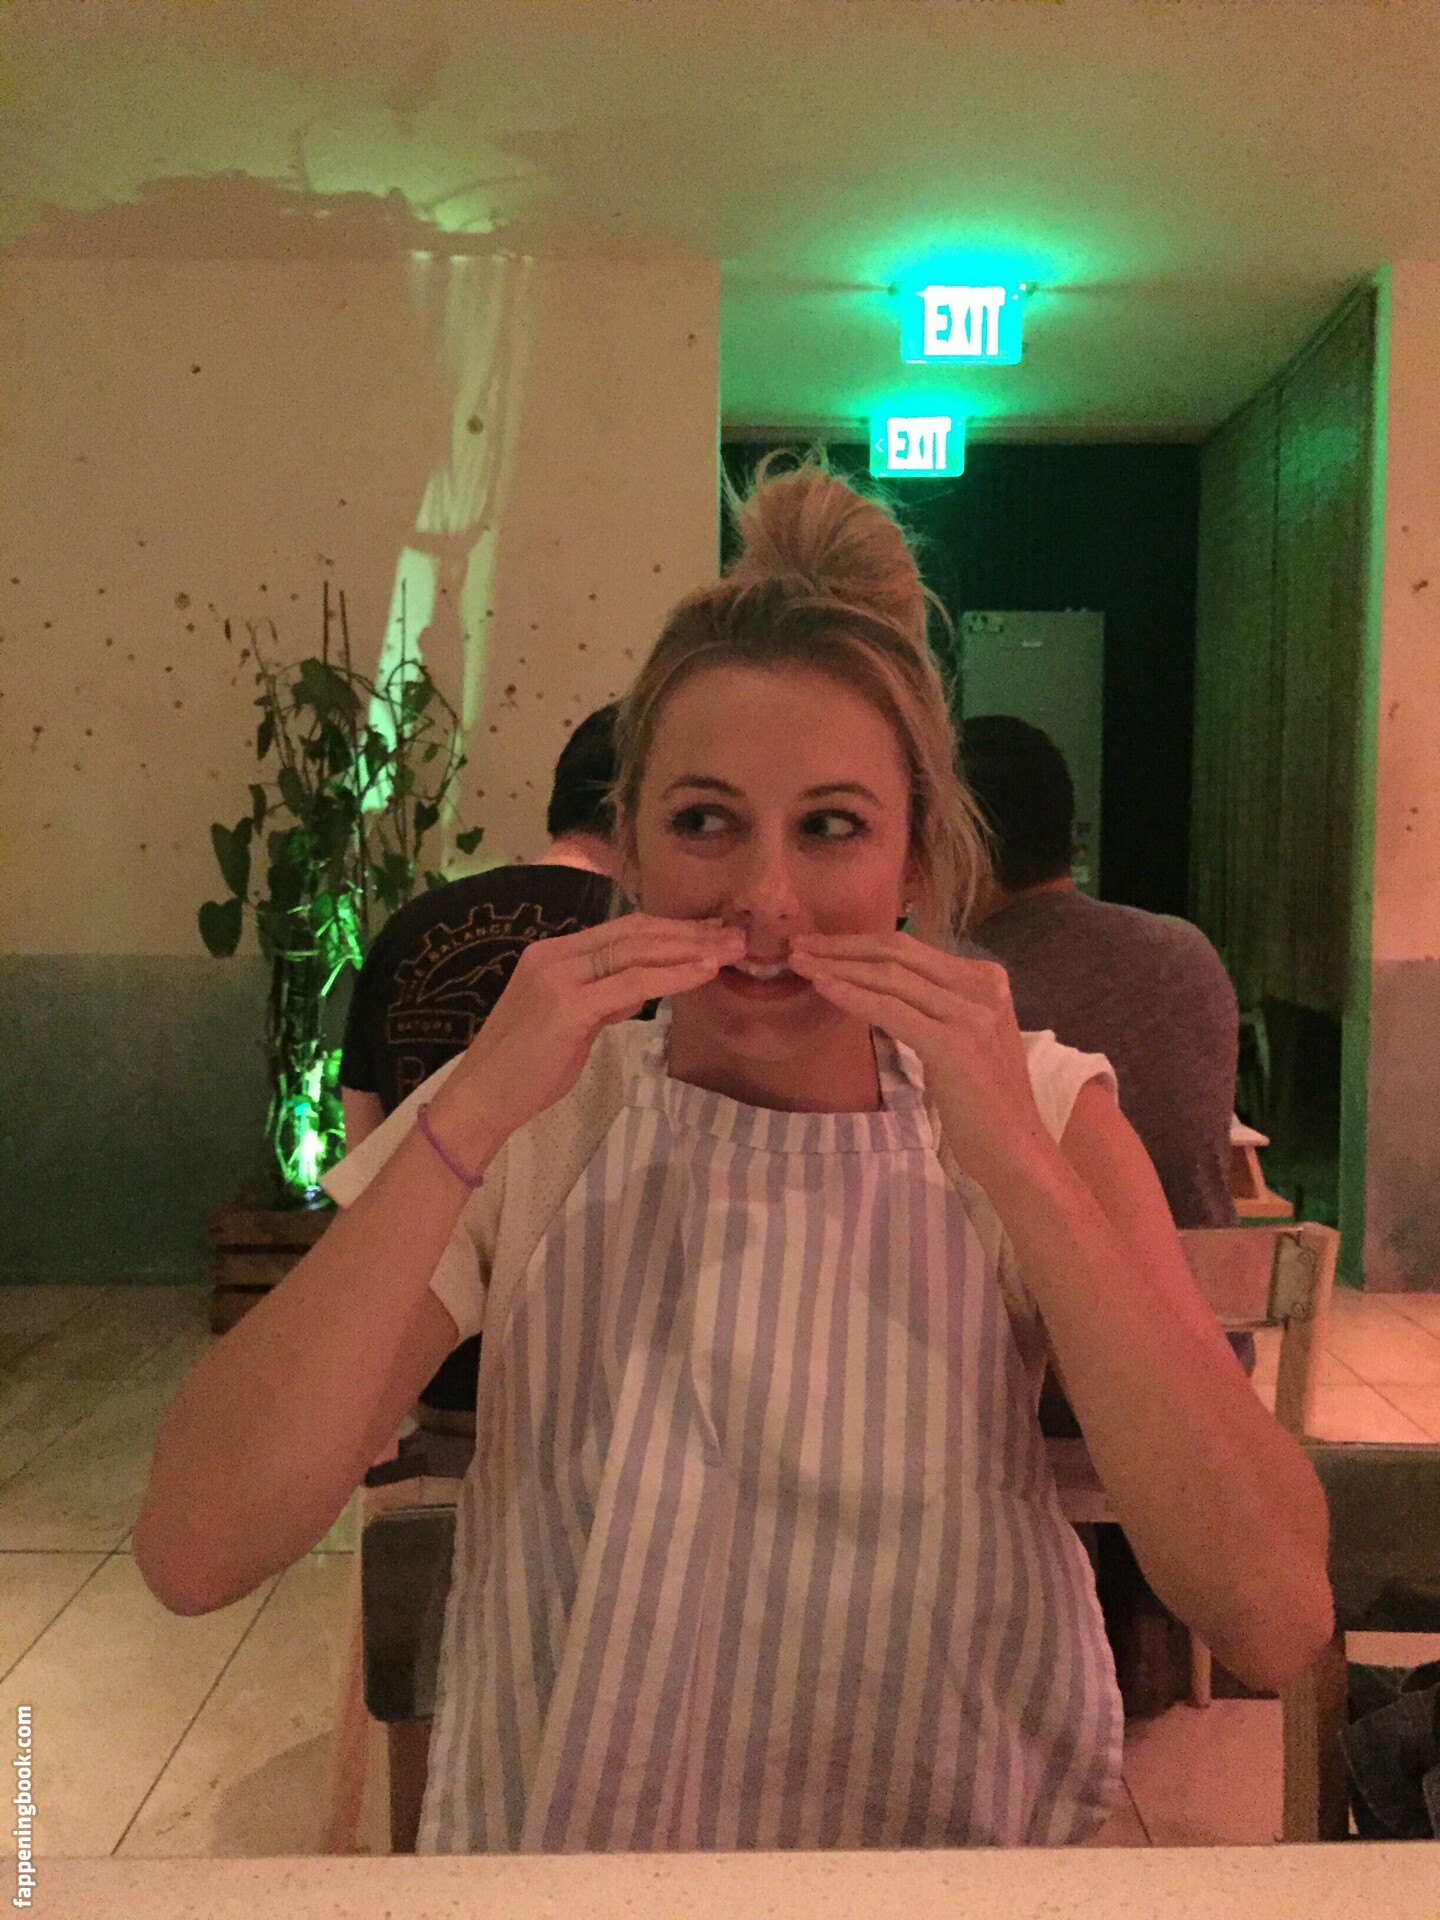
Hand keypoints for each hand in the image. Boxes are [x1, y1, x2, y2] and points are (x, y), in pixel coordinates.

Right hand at [431, 913, 744, 1153]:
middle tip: (736, 935)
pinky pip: (634, 984)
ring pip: (638, 951)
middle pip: (635, 932)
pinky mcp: (568, 1006)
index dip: (670, 928)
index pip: (622, 930)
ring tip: (732, 950)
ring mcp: (559, 977)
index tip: (711, 933)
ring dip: (691, 949)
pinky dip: (675, 975)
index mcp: (551, 953)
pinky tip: (705, 974)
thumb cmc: (523, 1070)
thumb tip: (637, 989)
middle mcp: (554, 955)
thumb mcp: (568, 1024)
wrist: (480, 1099)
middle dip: (690, 932)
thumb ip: (600, 1001)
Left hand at [787, 931, 1053, 1185]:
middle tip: (797, 944)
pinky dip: (852, 996)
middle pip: (897, 952)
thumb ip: (931, 1006)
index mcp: (985, 978)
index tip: (818, 944)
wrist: (1015, 1150)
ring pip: (890, 977)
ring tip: (798, 963)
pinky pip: (891, 1011)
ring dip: (837, 967)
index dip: (858, 942)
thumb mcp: (959, 1037)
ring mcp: (972, 1013)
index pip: (910, 948)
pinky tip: (821, 988)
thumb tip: (878, 985)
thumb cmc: (981, 1102)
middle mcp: (983, 986)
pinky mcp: (955, 1045)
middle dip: (841, 946)